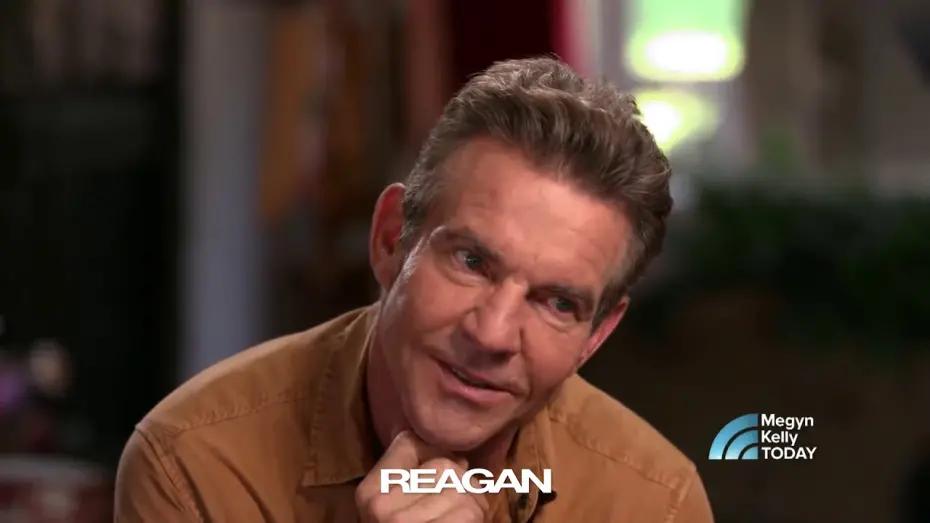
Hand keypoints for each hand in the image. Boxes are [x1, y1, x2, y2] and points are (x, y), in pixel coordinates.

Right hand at [356, 430, 489, 521]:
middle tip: (458, 504)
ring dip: (473, 503)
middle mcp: (380, 506)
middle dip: (461, 482)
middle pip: (443, 464)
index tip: (445, 473)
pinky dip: (477, 518)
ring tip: (461, 518)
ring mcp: (404, 522)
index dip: (436, 452)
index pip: (408, 441)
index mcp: (368, 493)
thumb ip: (410, 474)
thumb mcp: (397, 504)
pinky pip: (470, 510)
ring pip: (462, 486)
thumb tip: (450, 447)